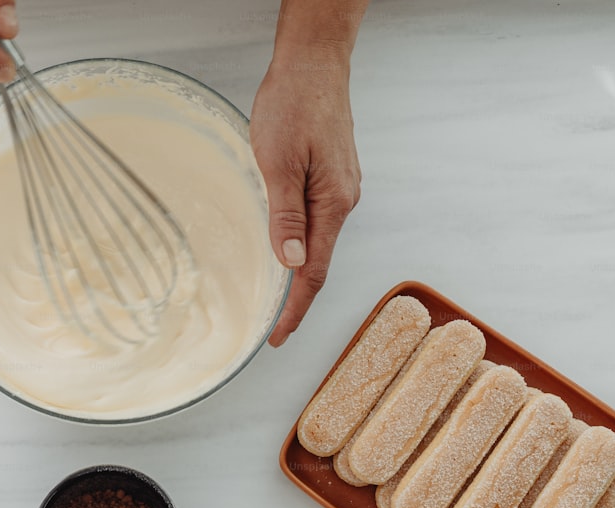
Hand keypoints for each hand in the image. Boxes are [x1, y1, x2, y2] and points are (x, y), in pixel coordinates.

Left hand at [250, 45, 361, 346]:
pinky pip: (315, 220)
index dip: (296, 309)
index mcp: (333, 202)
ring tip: (275, 299)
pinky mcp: (330, 176)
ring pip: (317, 241)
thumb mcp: (280, 163)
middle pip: (319, 263)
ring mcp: (339, 188)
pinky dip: (299, 243)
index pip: (314, 272)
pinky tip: (284, 251)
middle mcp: (342, 200)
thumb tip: (293, 263)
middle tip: (272, 328)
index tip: (277, 337)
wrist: (313, 63)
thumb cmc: (294, 104)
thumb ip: (286, 215)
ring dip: (297, 273)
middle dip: (296, 299)